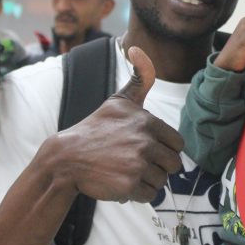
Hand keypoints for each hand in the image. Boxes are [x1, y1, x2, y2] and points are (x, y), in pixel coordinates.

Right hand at [55, 46, 183, 202]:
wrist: (66, 158)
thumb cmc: (95, 129)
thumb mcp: (118, 101)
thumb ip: (139, 78)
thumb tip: (137, 48)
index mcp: (148, 122)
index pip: (177, 144)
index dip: (163, 149)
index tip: (143, 148)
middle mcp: (146, 142)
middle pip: (173, 165)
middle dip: (156, 166)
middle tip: (133, 161)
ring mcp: (138, 164)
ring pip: (162, 181)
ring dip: (146, 180)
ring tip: (124, 171)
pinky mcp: (129, 185)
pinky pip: (149, 195)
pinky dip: (137, 194)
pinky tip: (119, 182)